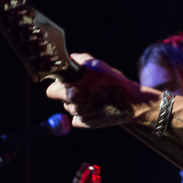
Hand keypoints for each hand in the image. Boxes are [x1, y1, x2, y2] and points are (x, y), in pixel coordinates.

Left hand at [45, 53, 160, 128]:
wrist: (132, 103)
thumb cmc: (116, 84)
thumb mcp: (100, 66)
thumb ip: (83, 60)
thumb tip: (73, 57)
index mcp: (73, 92)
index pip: (50, 91)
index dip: (57, 85)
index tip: (65, 82)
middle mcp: (74, 106)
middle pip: (61, 99)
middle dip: (69, 93)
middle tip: (84, 88)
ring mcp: (81, 117)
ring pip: (70, 109)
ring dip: (77, 103)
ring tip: (93, 97)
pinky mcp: (89, 125)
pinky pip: (78, 119)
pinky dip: (83, 114)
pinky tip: (94, 107)